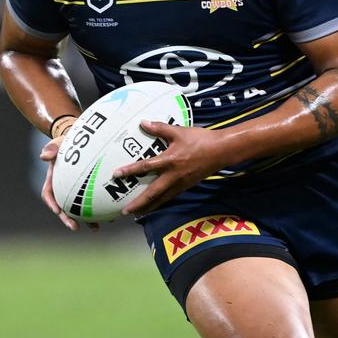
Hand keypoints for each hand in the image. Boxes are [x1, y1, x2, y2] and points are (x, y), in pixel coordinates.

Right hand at [39, 134, 99, 231]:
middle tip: (75, 227)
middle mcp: (64, 189)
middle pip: (64, 208)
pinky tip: (111, 217)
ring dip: (87, 220)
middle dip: (68, 219)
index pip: (48, 194)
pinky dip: (101, 210)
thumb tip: (43, 156)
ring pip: (80, 209)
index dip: (52, 204)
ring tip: (96, 229)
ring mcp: (76, 191)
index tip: (57, 211)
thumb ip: (52, 148)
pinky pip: (94, 201)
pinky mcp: (89, 191)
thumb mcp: (59, 143)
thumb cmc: (67, 142)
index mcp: (53, 180)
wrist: (80, 142)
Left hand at [114, 120, 228, 215]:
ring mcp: (180, 183)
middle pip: (152, 193)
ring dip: (148, 207)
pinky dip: (160, 203)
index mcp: (169, 161)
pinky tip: (154, 206)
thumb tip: (143, 122)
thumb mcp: (178, 132)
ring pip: (161, 199)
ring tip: (136, 214)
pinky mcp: (186, 186)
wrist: (221, 151)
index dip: (130, 171)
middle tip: (125, 211)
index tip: (116, 175)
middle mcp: (173, 176)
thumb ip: (159, 128)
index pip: (146, 167)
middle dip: (138, 204)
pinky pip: (170, 197)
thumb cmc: (200, 140)